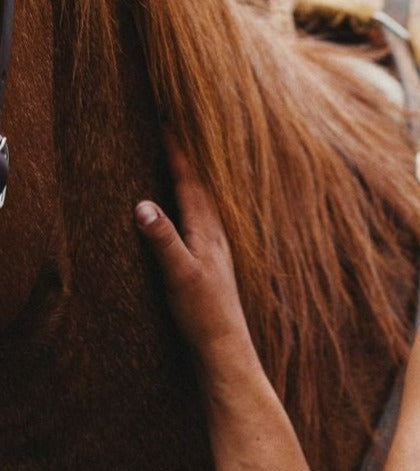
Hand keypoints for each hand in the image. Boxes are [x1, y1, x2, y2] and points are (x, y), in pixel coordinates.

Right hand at [134, 138, 251, 359]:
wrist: (225, 348)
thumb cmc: (204, 313)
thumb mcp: (178, 274)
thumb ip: (162, 239)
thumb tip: (142, 205)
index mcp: (207, 232)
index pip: (191, 182)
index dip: (178, 153)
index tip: (166, 123)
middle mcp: (217, 236)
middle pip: (201, 187)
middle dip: (187, 158)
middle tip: (174, 130)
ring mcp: (218, 250)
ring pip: (205, 204)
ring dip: (193, 180)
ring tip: (183, 161)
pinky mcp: (214, 266)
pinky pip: (204, 222)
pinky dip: (195, 206)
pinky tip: (194, 215)